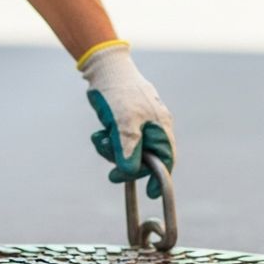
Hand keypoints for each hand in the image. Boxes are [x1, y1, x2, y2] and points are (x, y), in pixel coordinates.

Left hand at [79, 42, 174, 197]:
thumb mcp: (124, 125)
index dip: (159, 178)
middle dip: (126, 164)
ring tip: (100, 140)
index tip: (150, 193)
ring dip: (113, 151)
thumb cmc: (119, 94)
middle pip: (145, 158)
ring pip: (128, 150)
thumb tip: (130, 173)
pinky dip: (108, 142)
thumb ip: (128, 151)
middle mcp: (153, 127)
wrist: (104, 69)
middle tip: (111, 174)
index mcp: (160, 127)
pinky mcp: (124, 121)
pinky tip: (98, 134)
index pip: (166, 159)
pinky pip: (118, 141)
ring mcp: (139, 124)